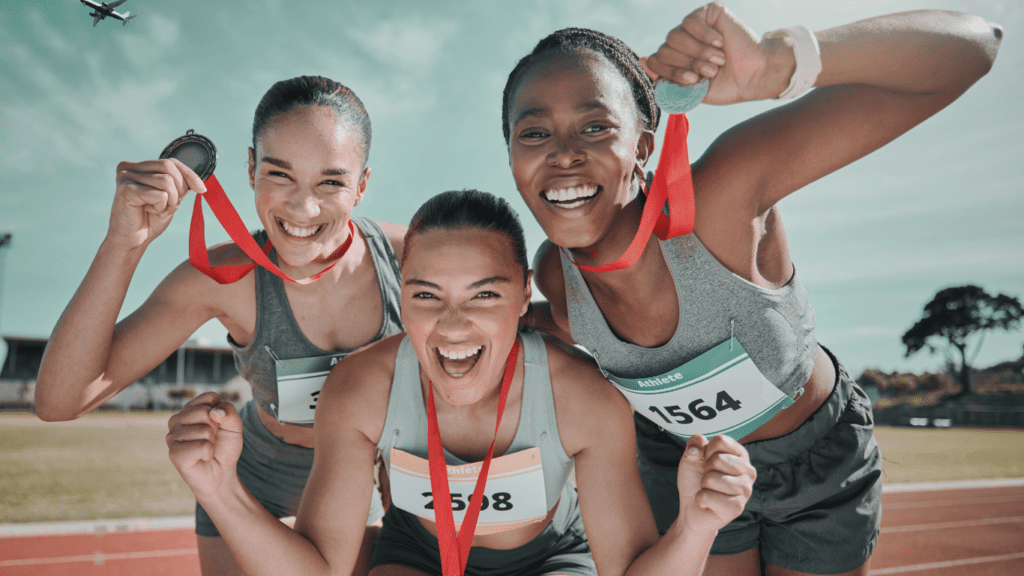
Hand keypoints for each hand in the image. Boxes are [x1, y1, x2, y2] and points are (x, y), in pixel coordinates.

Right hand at [108, 158, 206, 249]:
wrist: (131, 241)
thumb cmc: (149, 220)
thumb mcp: (170, 198)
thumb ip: (179, 184)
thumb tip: (199, 178)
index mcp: (137, 167)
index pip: (170, 162)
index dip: (189, 174)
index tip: (202, 189)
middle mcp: (128, 168)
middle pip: (168, 166)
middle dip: (179, 189)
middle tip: (170, 206)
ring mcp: (125, 177)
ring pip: (167, 181)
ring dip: (169, 201)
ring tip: (156, 210)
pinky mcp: (126, 190)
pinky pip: (160, 195)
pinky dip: (161, 207)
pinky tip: (148, 212)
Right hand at [166, 392, 242, 498]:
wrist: (220, 474)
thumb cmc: (224, 447)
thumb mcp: (234, 426)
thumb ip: (230, 413)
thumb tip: (214, 412)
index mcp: (190, 409)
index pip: (210, 397)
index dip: (221, 413)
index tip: (218, 426)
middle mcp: (177, 419)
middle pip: (205, 412)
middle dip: (216, 428)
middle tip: (211, 440)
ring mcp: (172, 436)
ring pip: (205, 430)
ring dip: (212, 443)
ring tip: (205, 450)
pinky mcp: (174, 453)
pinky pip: (202, 446)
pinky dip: (209, 453)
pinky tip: (201, 458)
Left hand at [641, 2, 774, 104]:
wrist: (754, 75)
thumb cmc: (726, 85)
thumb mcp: (692, 90)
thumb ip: (666, 78)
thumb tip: (641, 60)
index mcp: (675, 60)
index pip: (655, 61)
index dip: (670, 72)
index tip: (693, 81)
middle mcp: (681, 42)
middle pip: (664, 49)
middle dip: (687, 64)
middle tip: (710, 72)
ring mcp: (693, 26)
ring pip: (675, 36)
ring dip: (698, 53)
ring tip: (718, 60)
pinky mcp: (707, 13)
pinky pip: (691, 22)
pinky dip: (705, 36)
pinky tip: (720, 43)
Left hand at [676, 434, 754, 533]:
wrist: (691, 507)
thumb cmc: (696, 479)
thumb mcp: (692, 455)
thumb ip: (695, 443)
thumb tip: (696, 451)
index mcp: (740, 455)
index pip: (721, 441)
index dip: (706, 451)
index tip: (707, 462)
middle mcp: (748, 472)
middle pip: (717, 459)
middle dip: (705, 470)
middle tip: (708, 480)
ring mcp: (745, 491)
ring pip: (711, 478)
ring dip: (703, 485)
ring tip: (710, 490)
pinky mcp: (737, 508)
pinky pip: (707, 496)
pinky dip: (701, 499)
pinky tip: (708, 504)